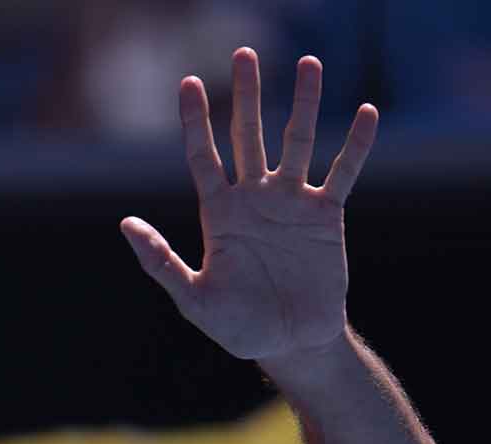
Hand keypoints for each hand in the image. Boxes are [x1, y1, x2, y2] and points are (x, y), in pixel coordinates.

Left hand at [121, 49, 377, 362]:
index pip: (203, 157)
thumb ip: (160, 262)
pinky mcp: (326, 215)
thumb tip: (126, 224)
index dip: (195, 121)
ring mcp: (291, 203)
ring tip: (309, 63)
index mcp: (219, 214)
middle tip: (245, 52)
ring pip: (297, 141)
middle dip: (247, 95)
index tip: (189, 82)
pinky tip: (364, 111)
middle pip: (248, 135)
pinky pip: (342, 172)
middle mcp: (254, 198)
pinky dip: (355, 144)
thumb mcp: (193, 299)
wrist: (291, 344)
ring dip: (303, 103)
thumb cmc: (238, 327)